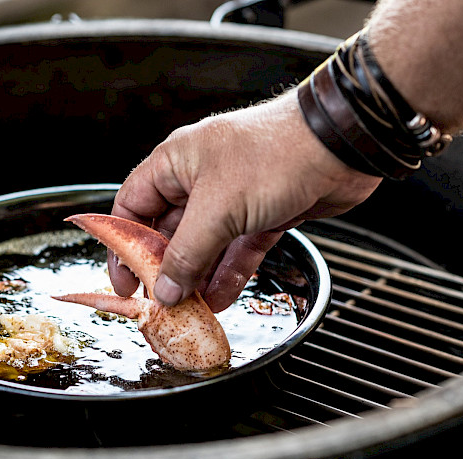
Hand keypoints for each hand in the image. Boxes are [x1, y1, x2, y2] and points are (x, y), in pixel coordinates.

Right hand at [110, 89, 381, 311]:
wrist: (340, 146)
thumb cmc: (275, 154)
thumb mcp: (218, 209)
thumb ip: (187, 254)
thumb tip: (165, 289)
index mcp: (176, 162)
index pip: (133, 206)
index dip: (122, 244)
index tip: (125, 281)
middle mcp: (201, 178)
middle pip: (168, 231)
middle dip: (165, 269)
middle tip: (159, 303)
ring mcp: (233, 197)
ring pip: (205, 246)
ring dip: (197, 278)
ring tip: (189, 310)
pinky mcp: (263, 214)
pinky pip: (237, 250)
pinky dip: (228, 274)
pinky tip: (219, 298)